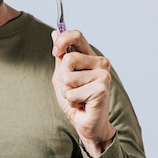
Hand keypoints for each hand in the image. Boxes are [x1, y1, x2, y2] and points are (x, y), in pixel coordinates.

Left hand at [51, 30, 116, 157]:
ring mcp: (103, 74)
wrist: (86, 124)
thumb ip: (60, 57)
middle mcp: (100, 62)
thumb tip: (55, 33)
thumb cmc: (76, 100)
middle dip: (63, 77)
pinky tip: (83, 104)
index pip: (77, 35)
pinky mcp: (102, 88)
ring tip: (78, 97)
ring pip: (68, 76)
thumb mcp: (62, 76)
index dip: (63, 40)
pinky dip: (72, 100)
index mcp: (90, 56)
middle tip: (72, 88)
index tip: (55, 52)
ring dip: (67, 91)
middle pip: (68, 58)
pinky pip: (72, 91)